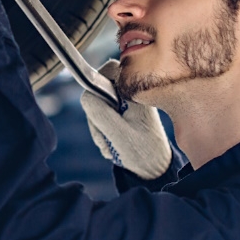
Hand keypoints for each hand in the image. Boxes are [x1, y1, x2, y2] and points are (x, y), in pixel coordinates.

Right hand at [80, 59, 172, 179]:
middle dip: (96, 115)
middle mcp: (131, 94)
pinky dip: (102, 130)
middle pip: (98, 90)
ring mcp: (127, 104)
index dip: (96, 85)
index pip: (108, 70)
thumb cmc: (142, 152)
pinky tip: (112, 143)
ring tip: (111, 144)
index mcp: (135, 92)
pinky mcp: (123, 114)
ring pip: (98, 105)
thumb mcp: (117, 133)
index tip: (98, 109)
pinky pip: (102, 115)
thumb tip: (86, 95)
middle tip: (105, 136)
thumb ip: (99, 111)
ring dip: (98, 127)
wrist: (153, 169)